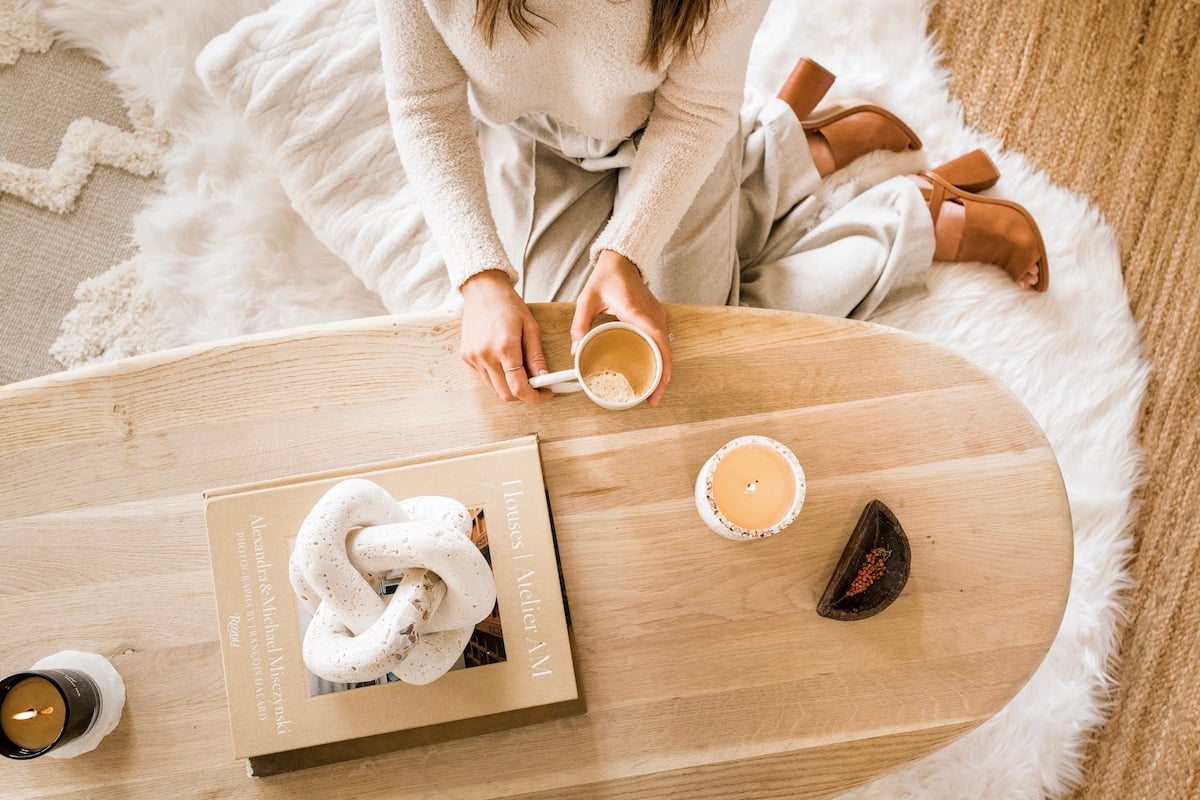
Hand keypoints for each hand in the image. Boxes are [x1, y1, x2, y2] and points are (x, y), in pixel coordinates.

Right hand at [459, 270, 551, 404]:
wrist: (482, 290)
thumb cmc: (509, 305)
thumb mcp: (531, 328)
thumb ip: (536, 357)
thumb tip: (543, 378)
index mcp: (505, 347)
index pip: (519, 387)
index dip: (535, 397)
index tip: (545, 394)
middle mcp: (485, 356)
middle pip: (505, 394)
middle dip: (523, 395)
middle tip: (537, 385)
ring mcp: (473, 358)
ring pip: (494, 389)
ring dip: (509, 387)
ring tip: (521, 373)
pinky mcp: (466, 357)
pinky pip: (484, 378)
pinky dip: (497, 378)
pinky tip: (504, 363)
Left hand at [571, 250, 671, 406]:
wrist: (622, 259)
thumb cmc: (606, 277)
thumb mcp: (587, 300)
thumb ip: (580, 325)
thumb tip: (575, 351)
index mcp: (638, 314)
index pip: (658, 347)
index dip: (660, 371)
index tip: (654, 391)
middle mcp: (653, 317)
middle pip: (666, 354)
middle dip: (662, 379)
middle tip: (650, 400)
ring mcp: (658, 317)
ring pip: (666, 350)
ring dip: (662, 370)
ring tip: (651, 391)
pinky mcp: (657, 318)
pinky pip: (662, 342)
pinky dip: (660, 359)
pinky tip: (651, 371)